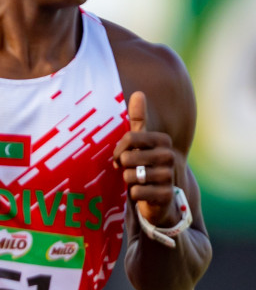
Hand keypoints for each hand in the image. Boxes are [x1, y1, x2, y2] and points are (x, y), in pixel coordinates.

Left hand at [114, 91, 177, 226]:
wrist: (159, 197)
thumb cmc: (144, 166)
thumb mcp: (140, 143)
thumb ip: (139, 119)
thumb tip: (138, 92)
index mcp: (163, 141)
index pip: (130, 137)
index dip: (120, 149)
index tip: (122, 156)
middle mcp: (169, 156)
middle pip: (128, 157)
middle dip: (124, 167)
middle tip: (131, 171)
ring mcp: (169, 176)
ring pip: (131, 176)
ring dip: (129, 181)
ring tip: (139, 182)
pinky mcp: (166, 195)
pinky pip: (137, 192)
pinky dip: (135, 194)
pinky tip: (144, 194)